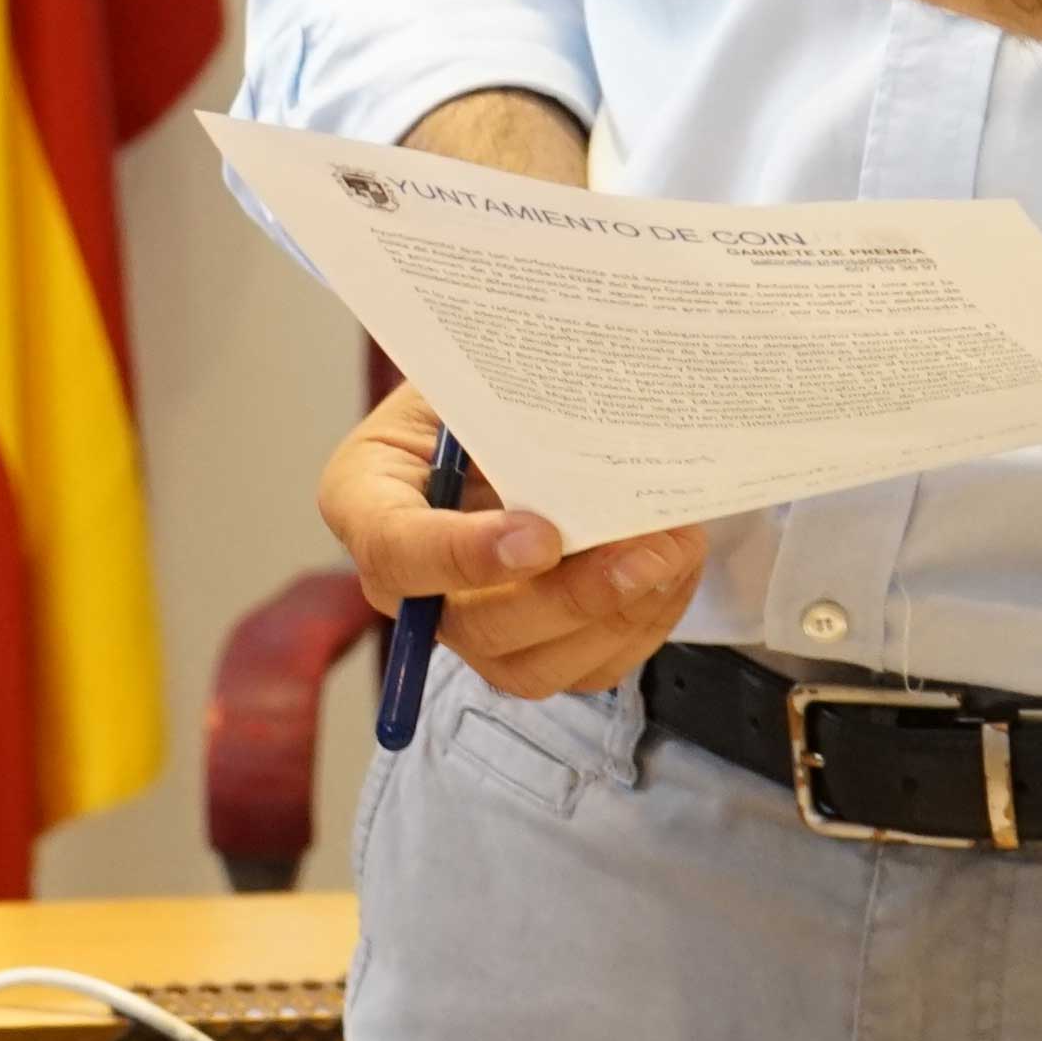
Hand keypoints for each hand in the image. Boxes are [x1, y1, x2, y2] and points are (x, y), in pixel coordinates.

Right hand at [323, 380, 706, 702]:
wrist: (514, 409)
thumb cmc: (483, 382)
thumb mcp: (474, 373)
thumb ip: (502, 407)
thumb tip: (576, 429)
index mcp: (367, 501)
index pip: (396, 550)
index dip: (464, 556)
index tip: (541, 537)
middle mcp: (409, 584)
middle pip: (474, 628)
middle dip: (570, 596)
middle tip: (643, 549)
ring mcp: (469, 627)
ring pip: (534, 667)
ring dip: (616, 614)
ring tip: (674, 550)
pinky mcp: (531, 651)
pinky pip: (586, 667)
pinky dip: (640, 622)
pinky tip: (673, 568)